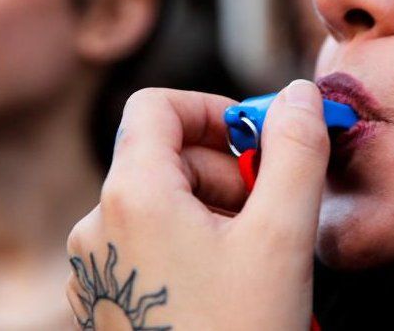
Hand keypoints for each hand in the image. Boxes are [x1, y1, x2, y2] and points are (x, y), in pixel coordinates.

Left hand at [66, 80, 329, 329]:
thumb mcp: (282, 237)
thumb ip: (295, 151)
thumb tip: (298, 93)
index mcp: (131, 195)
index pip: (159, 106)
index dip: (214, 109)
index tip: (258, 141)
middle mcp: (98, 224)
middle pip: (164, 155)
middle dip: (225, 171)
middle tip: (271, 212)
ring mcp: (95, 266)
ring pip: (160, 202)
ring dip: (214, 211)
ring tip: (253, 258)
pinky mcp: (104, 299)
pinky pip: (147, 243)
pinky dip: (190, 245)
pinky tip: (225, 285)